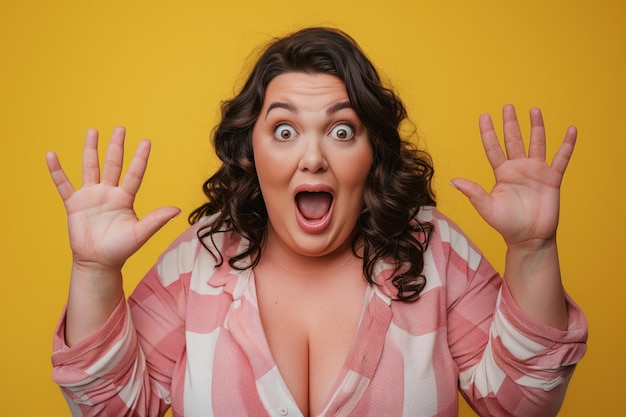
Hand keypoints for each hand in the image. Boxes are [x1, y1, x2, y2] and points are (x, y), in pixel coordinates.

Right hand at [46, 127, 180, 270]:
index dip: (140, 158)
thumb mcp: (140, 233)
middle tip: (120, 128)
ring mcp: (90, 197)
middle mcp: (108, 193)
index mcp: (125, 198)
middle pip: (113, 164)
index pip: (134, 173)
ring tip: (92, 131)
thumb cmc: (121, 249)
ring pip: (90, 167)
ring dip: (90, 150)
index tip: (146, 141)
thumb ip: (156, 220)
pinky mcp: (74, 204)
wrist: (98, 263)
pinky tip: (51, 155)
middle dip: (116, 146)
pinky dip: (56, 170)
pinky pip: (63, 184)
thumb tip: (177, 209)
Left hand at [450, 105, 576, 247]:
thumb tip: (453, 181)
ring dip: (536, 127)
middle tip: (508, 106)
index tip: (484, 116)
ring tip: (534, 110)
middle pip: (514, 140)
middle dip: (511, 123)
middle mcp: (518, 168)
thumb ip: (473, 192)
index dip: (488, 132)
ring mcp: (536, 171)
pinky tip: (571, 130)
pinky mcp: (552, 179)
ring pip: (537, 144)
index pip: (493, 147)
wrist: (529, 238)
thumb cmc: (506, 224)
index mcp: (502, 173)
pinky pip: (561, 158)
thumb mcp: (487, 207)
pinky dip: (567, 144)